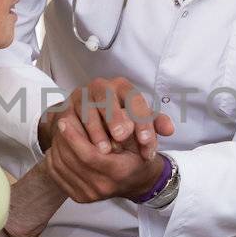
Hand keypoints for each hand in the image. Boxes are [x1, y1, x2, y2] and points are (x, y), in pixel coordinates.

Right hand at [38, 77, 173, 159]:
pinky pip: (70, 119)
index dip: (142, 121)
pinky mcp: (65, 108)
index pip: (134, 100)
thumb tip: (169, 129)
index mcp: (122, 87)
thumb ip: (153, 124)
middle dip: (116, 118)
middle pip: (107, 99)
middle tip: (122, 137)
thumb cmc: (117, 120)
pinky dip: (77, 133)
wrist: (85, 120)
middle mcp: (101, 87)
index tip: (146, 141)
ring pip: (87, 109)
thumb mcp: (137, 121)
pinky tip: (85, 147)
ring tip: (105, 149)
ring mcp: (81, 96)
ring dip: (96, 130)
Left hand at [46, 127, 165, 203]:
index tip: (64, 120)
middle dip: (62, 139)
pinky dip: (53, 159)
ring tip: (59, 132)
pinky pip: (57, 176)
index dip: (73, 137)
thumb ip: (127, 124)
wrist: (137, 181)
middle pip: (71, 161)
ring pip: (61, 167)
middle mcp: (103, 187)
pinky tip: (59, 147)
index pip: (88, 155)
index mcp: (118, 172)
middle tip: (60, 121)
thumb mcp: (141, 137)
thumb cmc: (138, 156)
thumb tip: (116, 112)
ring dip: (57, 147)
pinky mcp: (79, 197)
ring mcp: (90, 195)